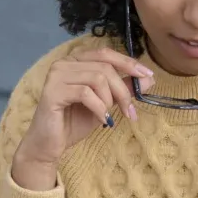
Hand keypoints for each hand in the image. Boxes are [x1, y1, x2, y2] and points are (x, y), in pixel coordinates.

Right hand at [11, 49, 152, 189]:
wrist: (49, 145)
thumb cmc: (74, 122)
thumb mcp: (105, 103)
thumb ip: (122, 89)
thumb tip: (148, 79)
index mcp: (76, 61)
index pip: (105, 53)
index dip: (128, 63)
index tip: (147, 77)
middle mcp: (64, 63)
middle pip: (104, 66)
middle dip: (123, 90)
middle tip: (130, 111)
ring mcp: (56, 75)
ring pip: (97, 78)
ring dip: (110, 100)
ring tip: (110, 117)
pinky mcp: (52, 92)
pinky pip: (85, 93)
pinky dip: (99, 108)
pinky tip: (102, 120)